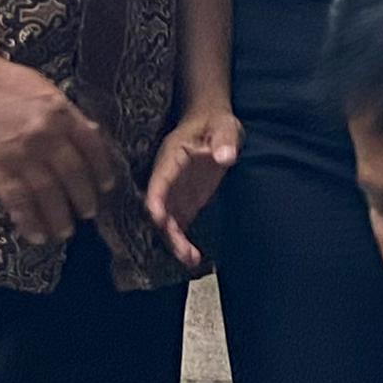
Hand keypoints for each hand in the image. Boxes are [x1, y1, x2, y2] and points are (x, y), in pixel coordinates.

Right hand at [0, 48, 124, 248]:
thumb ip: (66, 113)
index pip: (92, 147)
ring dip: (59, 217)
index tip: (106, 187)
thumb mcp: (42, 88)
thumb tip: (90, 131)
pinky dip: (30, 221)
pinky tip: (35, 234)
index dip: (101, 170)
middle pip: (74, 176)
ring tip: (64, 232)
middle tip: (88, 214)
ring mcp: (22, 155)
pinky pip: (19, 202)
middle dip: (84, 199)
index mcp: (60, 114)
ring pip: (49, 195)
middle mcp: (46, 137)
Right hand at [146, 106, 240, 271]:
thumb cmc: (216, 122)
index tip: (158, 218)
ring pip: (167, 222)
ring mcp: (174, 193)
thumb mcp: (225, 126)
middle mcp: (167, 178)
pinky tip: (195, 258)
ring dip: (175, 242)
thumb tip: (225, 157)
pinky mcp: (184, 203)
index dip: (156, 200)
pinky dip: (183, 242)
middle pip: (160, 208)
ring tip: (192, 259)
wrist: (212, 124)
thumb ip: (225, 140)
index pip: (159, 180)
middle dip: (168, 232)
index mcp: (172, 157)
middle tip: (185, 252)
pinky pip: (178, 226)